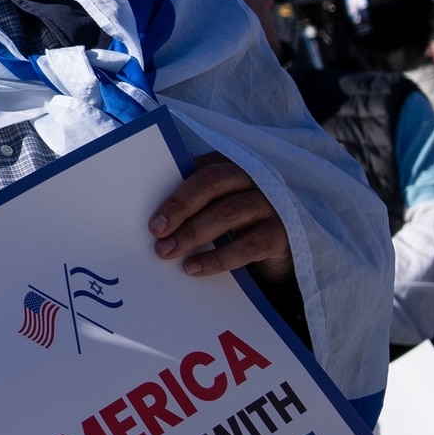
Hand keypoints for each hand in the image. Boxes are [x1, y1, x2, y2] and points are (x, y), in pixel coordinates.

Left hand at [151, 159, 293, 280]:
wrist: (280, 248)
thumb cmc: (238, 222)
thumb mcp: (216, 207)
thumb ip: (192, 204)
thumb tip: (154, 220)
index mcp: (231, 167)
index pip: (200, 171)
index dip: (175, 194)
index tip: (152, 219)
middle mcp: (254, 179)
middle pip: (213, 184)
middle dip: (180, 208)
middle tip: (156, 232)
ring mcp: (271, 205)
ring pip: (227, 213)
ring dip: (193, 234)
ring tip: (168, 252)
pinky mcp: (281, 234)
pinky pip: (247, 246)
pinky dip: (217, 258)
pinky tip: (194, 267)